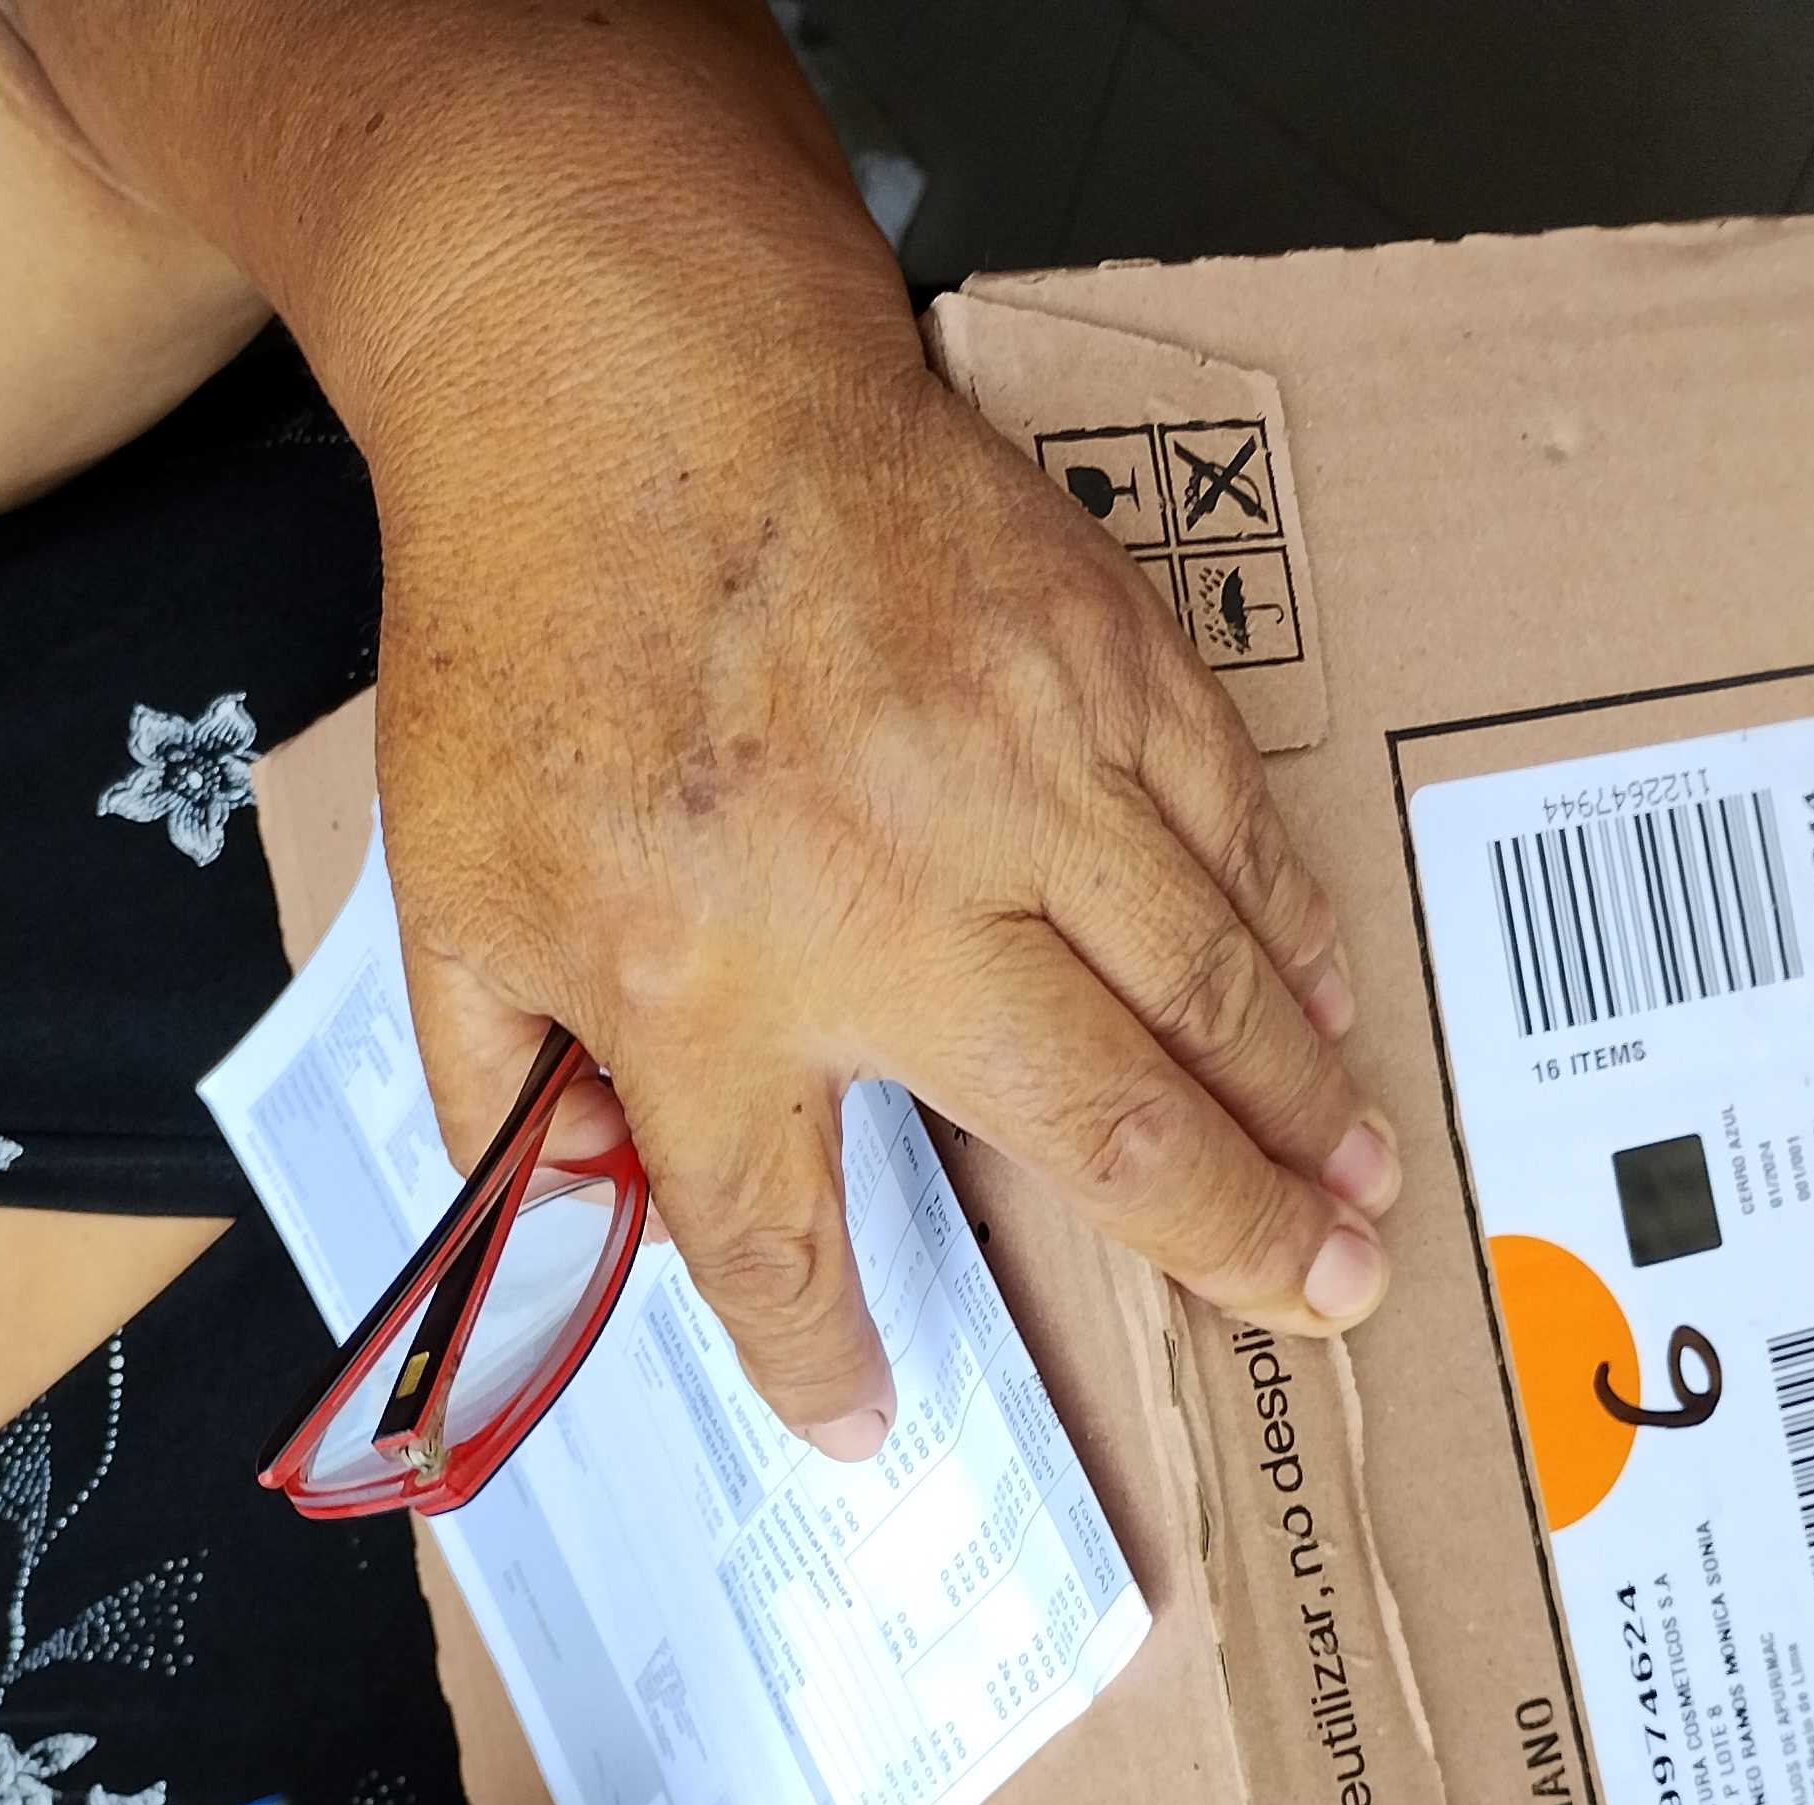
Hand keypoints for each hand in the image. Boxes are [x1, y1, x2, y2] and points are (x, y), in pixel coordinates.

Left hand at [367, 318, 1396, 1453]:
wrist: (629, 371)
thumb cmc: (535, 626)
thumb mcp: (452, 895)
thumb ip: (505, 1097)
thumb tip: (563, 1243)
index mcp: (704, 987)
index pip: (777, 1238)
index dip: (824, 1356)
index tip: (864, 1423)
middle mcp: (889, 906)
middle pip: (1100, 1131)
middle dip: (1227, 1244)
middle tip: (1320, 1305)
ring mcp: (1018, 782)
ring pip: (1208, 993)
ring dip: (1301, 1115)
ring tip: (1362, 1202)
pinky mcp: (1103, 670)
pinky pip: (1234, 839)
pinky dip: (1294, 942)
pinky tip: (1330, 1012)